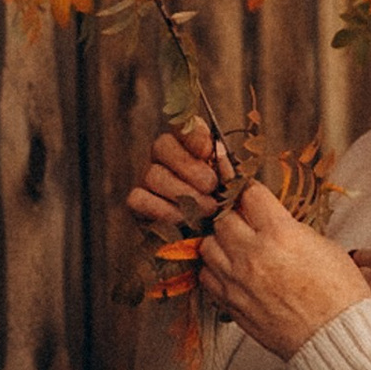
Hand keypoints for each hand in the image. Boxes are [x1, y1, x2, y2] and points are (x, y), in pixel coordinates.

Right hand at [128, 115, 231, 238]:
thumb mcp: (233, 186)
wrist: (218, 245)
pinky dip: (162, 210)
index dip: (192, 134)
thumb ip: (227, 168)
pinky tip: (182, 220)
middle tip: (212, 186)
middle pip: (162, 146)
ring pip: (153, 174)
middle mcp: (165, 157)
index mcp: (190, 144)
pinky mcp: (138, 205)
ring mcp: (148, 179)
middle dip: (189, 167)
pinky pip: (139, 198)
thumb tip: (218, 153)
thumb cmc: (227, 209)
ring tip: (207, 209)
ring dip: (182, 193)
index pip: (182, 125)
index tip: (207, 151)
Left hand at [197, 180, 370, 359]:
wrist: (336, 337)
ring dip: (220, 242)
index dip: (253, 192)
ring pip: (208, 246)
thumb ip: (293, 230)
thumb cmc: (340, 295)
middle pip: (222, 218)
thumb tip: (276, 223)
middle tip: (245, 222)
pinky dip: (215, 270)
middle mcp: (252, 255)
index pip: (250, 195)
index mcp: (280, 234)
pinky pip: (207, 278)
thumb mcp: (325, 247)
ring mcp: (238, 281)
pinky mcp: (232, 304)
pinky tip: (231, 271)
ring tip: (236, 246)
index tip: (255, 196)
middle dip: (234, 216)